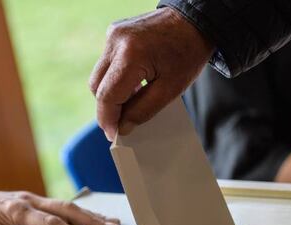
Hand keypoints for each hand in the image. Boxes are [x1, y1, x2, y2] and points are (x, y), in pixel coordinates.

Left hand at [0, 190, 119, 224]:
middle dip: (92, 220)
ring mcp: (31, 199)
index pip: (51, 224)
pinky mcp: (31, 201)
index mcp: (17, 210)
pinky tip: (88, 216)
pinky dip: (77, 212)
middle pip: (67, 209)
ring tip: (110, 221)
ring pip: (66, 205)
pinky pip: (59, 206)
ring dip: (89, 214)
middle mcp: (29, 201)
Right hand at [90, 7, 213, 140]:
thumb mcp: (170, 89)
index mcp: (131, 55)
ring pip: (99, 76)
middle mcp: (115, 41)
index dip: (108, 119)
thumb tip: (122, 127)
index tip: (114, 136)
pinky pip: (106, 64)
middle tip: (122, 123)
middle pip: (97, 86)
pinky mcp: (114, 32)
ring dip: (111, 94)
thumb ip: (143, 110)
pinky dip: (115, 79)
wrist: (194, 22)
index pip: (107, 95)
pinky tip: (132, 85)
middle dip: (108, 108)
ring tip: (131, 102)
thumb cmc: (187, 54)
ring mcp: (113, 34)